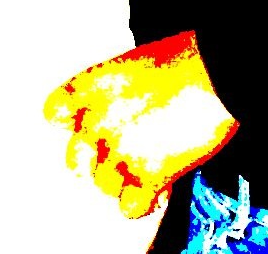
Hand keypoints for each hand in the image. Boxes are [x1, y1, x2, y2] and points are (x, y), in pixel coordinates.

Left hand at [43, 30, 237, 218]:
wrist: (214, 74)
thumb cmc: (182, 59)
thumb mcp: (133, 65)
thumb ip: (115, 94)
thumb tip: (123, 115)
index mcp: (89, 88)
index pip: (54, 113)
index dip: (69, 122)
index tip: (85, 124)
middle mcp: (95, 122)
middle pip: (76, 160)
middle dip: (95, 160)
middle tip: (119, 155)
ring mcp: (119, 152)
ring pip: (104, 185)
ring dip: (124, 181)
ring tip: (148, 169)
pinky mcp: (148, 177)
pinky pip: (130, 208)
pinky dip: (143, 204)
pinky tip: (160, 189)